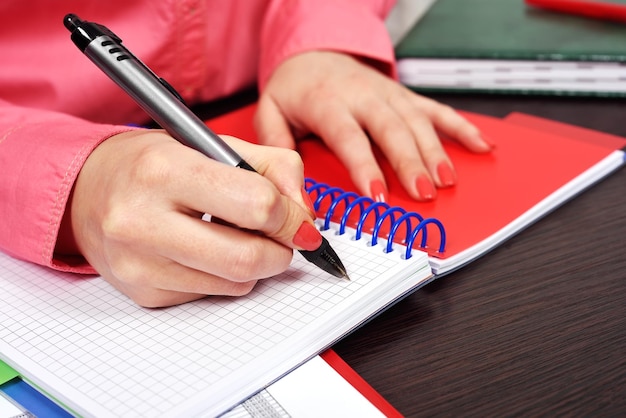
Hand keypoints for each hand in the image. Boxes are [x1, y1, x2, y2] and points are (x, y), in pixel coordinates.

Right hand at [58, 130, 317, 306]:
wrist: (87, 191)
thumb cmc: (151, 164)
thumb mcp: (212, 143)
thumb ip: (272, 167)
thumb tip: (305, 214)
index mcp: (164, 171)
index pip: (256, 205)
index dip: (291, 216)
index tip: (299, 220)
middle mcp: (142, 221)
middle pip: (247, 258)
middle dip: (281, 251)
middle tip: (283, 238)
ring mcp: (139, 264)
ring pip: (235, 284)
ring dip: (255, 264)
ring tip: (238, 235)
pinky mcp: (143, 293)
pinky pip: (212, 295)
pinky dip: (225, 276)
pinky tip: (207, 250)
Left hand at [255, 51, 492, 201]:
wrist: (313, 51)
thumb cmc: (294, 88)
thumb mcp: (269, 112)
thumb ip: (276, 145)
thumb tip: (290, 188)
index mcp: (328, 103)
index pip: (349, 137)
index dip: (365, 167)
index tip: (378, 195)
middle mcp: (363, 96)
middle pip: (391, 129)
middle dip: (410, 162)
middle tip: (423, 192)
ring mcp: (389, 94)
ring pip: (417, 121)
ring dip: (436, 150)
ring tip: (447, 180)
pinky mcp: (404, 95)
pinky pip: (436, 108)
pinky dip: (461, 127)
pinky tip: (480, 145)